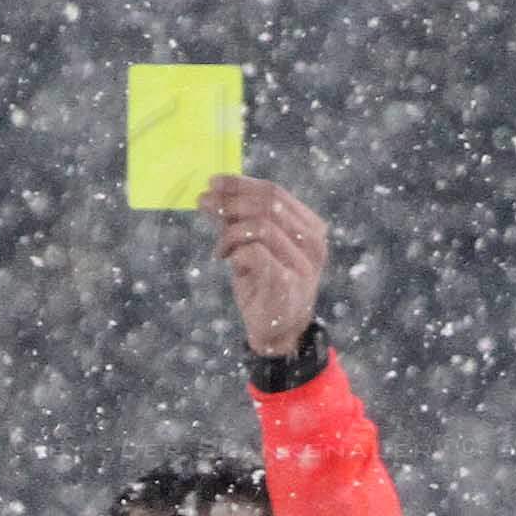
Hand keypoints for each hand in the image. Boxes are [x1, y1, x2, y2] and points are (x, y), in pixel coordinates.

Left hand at [199, 174, 327, 358]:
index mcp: (309, 226)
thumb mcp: (254, 248)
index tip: (213, 182)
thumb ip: (241, 223)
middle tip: (204, 204)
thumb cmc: (265, 287)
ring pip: (260, 226)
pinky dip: (234, 252)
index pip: (275, 192)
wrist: (278, 333)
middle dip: (230, 201)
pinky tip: (228, 261)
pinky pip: (254, 253)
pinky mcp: (285, 283)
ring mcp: (301, 263)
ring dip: (230, 233)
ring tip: (219, 249)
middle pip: (268, 204)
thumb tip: (214, 196)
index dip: (241, 184)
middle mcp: (311, 241)